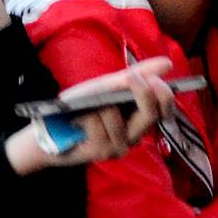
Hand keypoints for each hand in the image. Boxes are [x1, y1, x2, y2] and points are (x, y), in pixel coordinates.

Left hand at [4, 58, 177, 174]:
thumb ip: (135, 76)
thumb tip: (168, 64)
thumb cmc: (80, 108)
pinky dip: (85, 116)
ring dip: (99, 105)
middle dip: (142, 93)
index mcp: (138, 119)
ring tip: (85, 109)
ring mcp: (119, 147)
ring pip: (117, 117)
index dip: (164, 94)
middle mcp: (134, 136)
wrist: (48, 130)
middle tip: (130, 76)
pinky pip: (97, 124)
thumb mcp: (106, 87)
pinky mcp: (101, 154)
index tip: (151, 78)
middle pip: (151, 115)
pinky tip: (77, 122)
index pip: (165, 110)